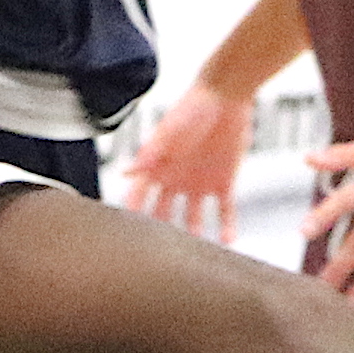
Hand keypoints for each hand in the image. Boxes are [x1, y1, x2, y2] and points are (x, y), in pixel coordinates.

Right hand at [120, 86, 249, 243]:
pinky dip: (227, 226)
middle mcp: (176, 179)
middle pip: (163, 213)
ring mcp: (200, 183)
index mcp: (159, 166)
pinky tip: (228, 241)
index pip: (140, 196)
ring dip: (194, 236)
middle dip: (160, 233)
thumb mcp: (169, 130)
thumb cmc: (194, 105)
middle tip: (157, 258)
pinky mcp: (224, 181)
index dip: (132, 215)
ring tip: (194, 257)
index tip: (125, 238)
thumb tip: (125, 173)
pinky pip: (224, 210)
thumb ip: (148, 154)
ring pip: (193, 218)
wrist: (228, 94)